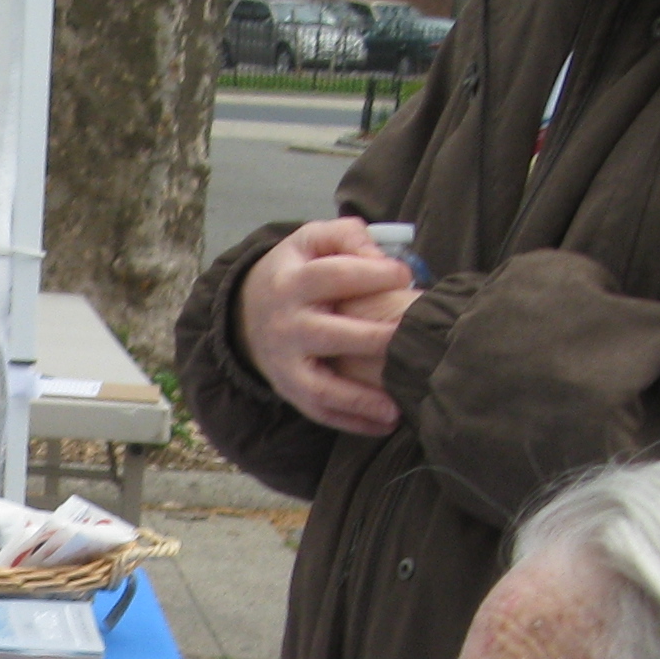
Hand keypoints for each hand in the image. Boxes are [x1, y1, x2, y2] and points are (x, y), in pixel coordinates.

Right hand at [236, 219, 413, 437]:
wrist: (246, 312)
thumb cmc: (297, 271)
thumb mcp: (311, 240)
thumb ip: (348, 235)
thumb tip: (383, 259)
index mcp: (292, 282)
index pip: (334, 276)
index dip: (374, 275)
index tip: (406, 275)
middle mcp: (286, 326)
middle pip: (331, 335)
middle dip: (375, 339)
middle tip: (413, 338)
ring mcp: (285, 363)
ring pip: (322, 388)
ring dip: (361, 400)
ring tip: (397, 407)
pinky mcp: (289, 389)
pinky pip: (319, 412)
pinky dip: (352, 422)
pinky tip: (385, 423)